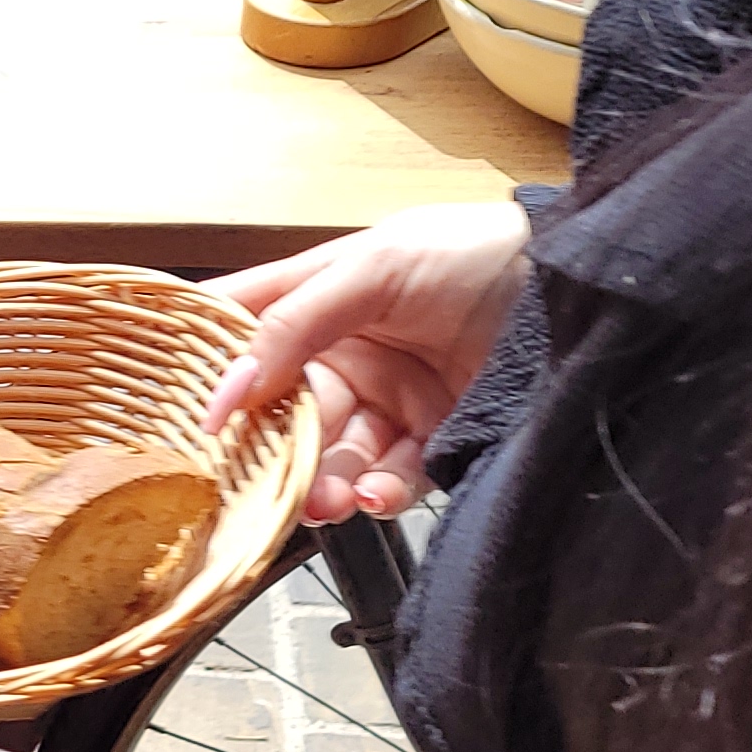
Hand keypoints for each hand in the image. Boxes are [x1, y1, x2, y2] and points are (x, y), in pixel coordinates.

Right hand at [201, 202, 531, 523]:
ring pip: (331, 456)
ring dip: (320, 482)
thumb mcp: (372, 267)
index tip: (179, 414)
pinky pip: (390, 480)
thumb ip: (293, 322)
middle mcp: (346, 354)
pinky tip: (374, 494)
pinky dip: (378, 495)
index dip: (205, 371)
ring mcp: (389, 400)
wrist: (572, 290)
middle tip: (259, 481)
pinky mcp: (433, 439)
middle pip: (281, 414)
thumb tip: (226, 388)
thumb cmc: (471, 252)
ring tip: (322, 499)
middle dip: (270, 451)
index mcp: (318, 301)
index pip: (240, 331)